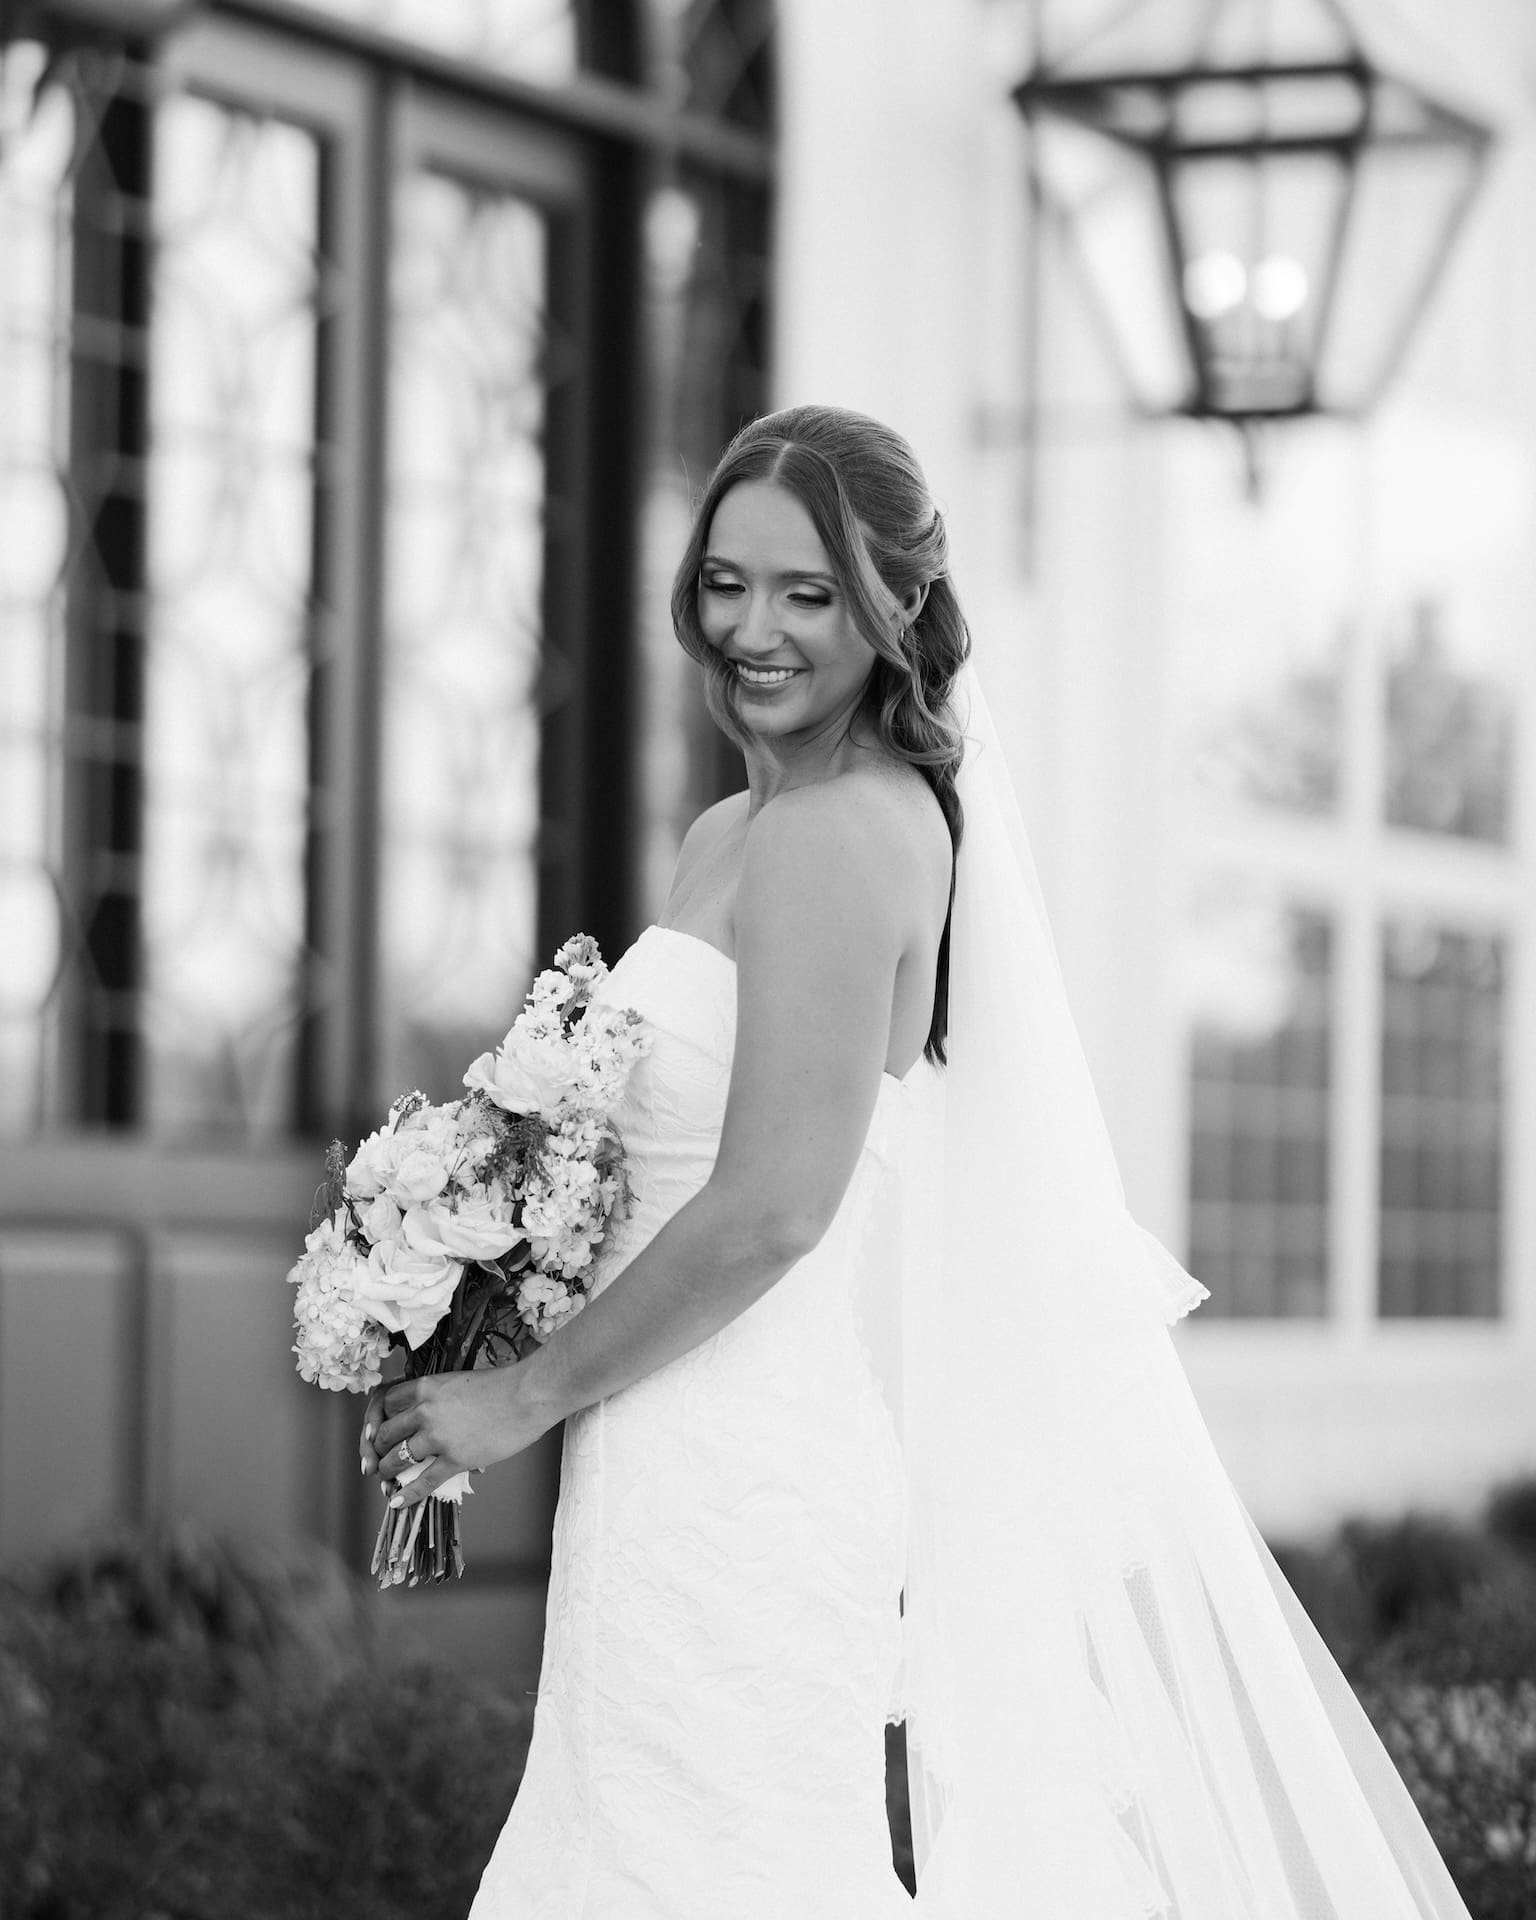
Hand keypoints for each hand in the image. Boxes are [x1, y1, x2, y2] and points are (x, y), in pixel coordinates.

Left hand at [359, 1363, 558, 1508]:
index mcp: (426, 1386)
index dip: (379, 1419)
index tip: (379, 1430)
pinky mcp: (456, 1458)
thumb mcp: (459, 1381)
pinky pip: (424, 1480)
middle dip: (378, 1449)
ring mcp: (439, 1436)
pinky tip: (397, 1501)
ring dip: (387, 1471)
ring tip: (385, 1478)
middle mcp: (425, 1410)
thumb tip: (427, 1416)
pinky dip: (407, 1494)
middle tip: (378, 1458)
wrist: (528, 1395)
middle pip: (385, 1434)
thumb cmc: (502, 1385)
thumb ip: (439, 1397)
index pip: (386, 1403)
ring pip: (398, 1458)